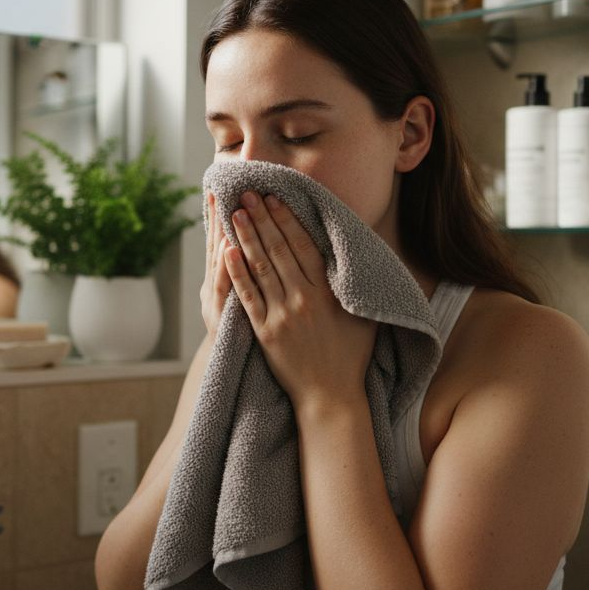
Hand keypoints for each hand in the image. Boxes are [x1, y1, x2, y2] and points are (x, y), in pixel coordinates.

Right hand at [200, 192, 232, 339]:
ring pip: (219, 264)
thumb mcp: (238, 299)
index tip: (216, 189)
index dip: (216, 216)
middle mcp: (212, 288)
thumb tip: (240, 242)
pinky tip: (228, 249)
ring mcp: (216, 302)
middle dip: (218, 218)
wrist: (229, 369)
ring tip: (227, 210)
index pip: (217, 242)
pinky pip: (228, 290)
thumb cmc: (236, 332)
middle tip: (219, 189)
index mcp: (217, 281)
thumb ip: (239, 273)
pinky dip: (227, 269)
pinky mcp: (222, 317)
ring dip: (223, 235)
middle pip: (215, 247)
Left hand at [224, 191, 376, 409]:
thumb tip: (352, 252)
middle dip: (262, 218)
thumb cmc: (351, 355)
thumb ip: (353, 283)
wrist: (332, 396)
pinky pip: (248, 296)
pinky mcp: (265, 332)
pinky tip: (226, 252)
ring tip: (235, 212)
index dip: (287, 219)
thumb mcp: (362, 314)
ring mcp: (282, 315)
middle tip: (248, 193)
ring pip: (261, 267)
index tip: (275, 197)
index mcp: (327, 292)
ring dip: (247, 237)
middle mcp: (304, 299)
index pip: (304, 245)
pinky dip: (237, 273)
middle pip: (279, 249)